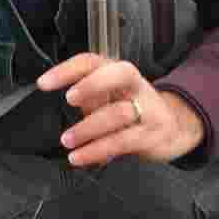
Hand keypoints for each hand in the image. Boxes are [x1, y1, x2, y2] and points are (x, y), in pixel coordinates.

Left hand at [36, 54, 205, 166]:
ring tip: (67, 140)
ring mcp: (147, 109)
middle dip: (92, 85)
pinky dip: (97, 150)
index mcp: (117, 73)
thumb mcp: (109, 98)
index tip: (44, 83)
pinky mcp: (151, 134)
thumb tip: (57, 105)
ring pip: (118, 113)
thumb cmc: (133, 110)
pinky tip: (80, 157)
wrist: (175, 127)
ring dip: (88, 129)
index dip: (67, 70)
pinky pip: (122, 142)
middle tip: (69, 100)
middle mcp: (135, 86)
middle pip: (119, 74)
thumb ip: (88, 98)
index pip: (92, 62)